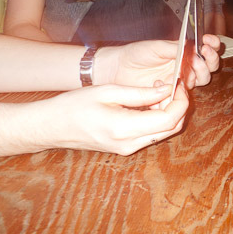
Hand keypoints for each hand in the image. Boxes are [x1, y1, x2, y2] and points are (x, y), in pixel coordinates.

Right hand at [44, 82, 188, 155]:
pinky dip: (158, 120)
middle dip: (179, 107)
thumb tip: (167, 89)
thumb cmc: (74, 105)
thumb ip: (141, 93)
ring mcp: (127, 149)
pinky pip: (151, 135)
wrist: (51, 126)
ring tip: (160, 92)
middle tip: (173, 86)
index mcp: (124, 128)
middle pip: (172, 129)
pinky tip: (150, 104)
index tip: (178, 84)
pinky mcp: (125, 148)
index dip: (180, 101)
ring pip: (164, 133)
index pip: (169, 120)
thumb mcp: (109, 91)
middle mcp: (129, 144)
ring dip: (170, 113)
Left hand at [97, 35, 220, 89]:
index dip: (212, 45)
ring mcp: (179, 81)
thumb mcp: (157, 47)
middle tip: (202, 54)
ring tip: (190, 66)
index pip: (205, 49)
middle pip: (209, 66)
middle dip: (211, 59)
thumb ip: (176, 48)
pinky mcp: (171, 95)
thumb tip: (193, 47)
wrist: (116, 70)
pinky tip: (173, 82)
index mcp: (183, 53)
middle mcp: (185, 67)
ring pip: (202, 80)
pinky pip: (185, 94)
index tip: (209, 41)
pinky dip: (184, 88)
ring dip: (201, 72)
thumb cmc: (134, 54)